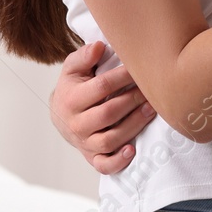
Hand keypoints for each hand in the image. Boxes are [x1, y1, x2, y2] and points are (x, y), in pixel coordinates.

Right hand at [49, 40, 156, 173]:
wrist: (61, 114)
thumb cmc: (73, 87)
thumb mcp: (73, 68)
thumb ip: (84, 56)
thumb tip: (99, 46)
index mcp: (71, 99)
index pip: (101, 87)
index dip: (123, 77)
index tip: (139, 69)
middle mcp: (76, 124)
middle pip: (108, 114)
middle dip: (132, 101)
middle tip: (150, 91)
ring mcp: (84, 143)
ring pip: (110, 140)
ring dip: (133, 126)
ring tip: (150, 111)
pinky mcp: (91, 157)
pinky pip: (104, 165)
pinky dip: (118, 161)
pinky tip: (133, 150)